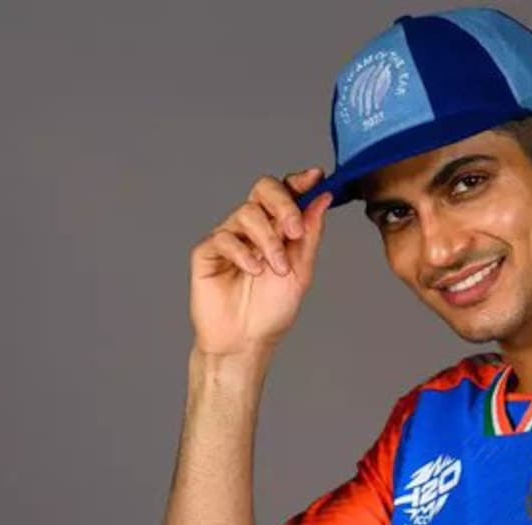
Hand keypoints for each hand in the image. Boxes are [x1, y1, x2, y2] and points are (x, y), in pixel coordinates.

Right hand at [189, 169, 332, 355]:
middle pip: (264, 189)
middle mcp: (253, 227)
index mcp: (278, 227)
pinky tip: (253, 271)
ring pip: (247, 213)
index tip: (316, 177)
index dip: (300, 181)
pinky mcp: (207, 252)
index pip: (287, 192)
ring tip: (276, 269)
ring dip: (268, 241)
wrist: (247, 340)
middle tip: (294, 231)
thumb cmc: (272, 308)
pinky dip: (243, 253)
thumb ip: (310, 234)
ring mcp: (230, 237)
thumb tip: (324, 198)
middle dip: (283, 204)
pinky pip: (224, 237)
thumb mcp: (302, 270)